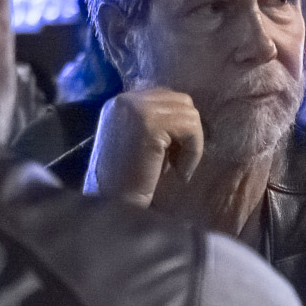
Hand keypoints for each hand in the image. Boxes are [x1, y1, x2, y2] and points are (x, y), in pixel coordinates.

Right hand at [85, 87, 202, 205]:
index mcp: (120, 103)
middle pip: (181, 101)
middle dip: (187, 133)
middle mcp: (125, 100)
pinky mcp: (149, 123)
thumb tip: (189, 116)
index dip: (178, 127)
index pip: (166, 97)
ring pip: (189, 114)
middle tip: (176, 162)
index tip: (172, 155)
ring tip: (177, 169)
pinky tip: (180, 172)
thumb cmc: (126, 184)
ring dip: (192, 145)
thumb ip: (156, 125)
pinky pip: (190, 129)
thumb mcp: (138, 144)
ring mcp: (136, 108)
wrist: (111, 207)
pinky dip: (193, 152)